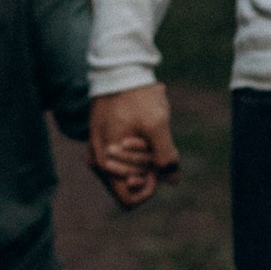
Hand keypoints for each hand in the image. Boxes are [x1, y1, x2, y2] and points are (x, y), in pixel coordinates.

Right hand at [89, 83, 179, 210]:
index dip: (150, 188)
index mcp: (105, 163)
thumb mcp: (157, 125)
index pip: (129, 200)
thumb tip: (173, 181)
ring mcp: (98, 151)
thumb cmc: (136, 96)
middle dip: (147, 169)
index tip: (158, 165)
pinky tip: (141, 130)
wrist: (118, 69)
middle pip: (129, 185)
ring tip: (147, 134)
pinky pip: (122, 157)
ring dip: (143, 159)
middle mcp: (97, 162)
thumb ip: (166, 156)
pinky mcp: (102, 140)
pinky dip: (136, 149)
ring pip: (127, 170)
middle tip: (153, 141)